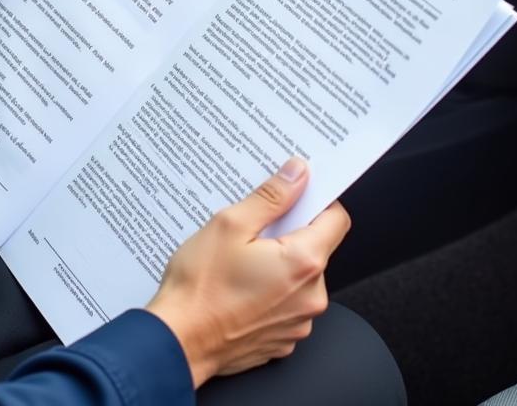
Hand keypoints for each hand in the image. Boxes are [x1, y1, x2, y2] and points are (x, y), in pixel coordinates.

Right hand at [145, 159, 349, 388]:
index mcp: (303, 262)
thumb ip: (270, 197)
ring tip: (239, 260)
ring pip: (300, 276)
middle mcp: (311, 296)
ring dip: (278, 262)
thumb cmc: (200, 287)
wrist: (180, 341)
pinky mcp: (284, 338)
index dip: (317, 201)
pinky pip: (287, 303)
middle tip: (251, 229)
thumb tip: (296, 174)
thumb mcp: (229, 225)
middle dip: (288, 233)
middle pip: (316, 247)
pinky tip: (239, 286)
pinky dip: (270, 290)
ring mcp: (299, 322)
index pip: (336, 219)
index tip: (295, 195)